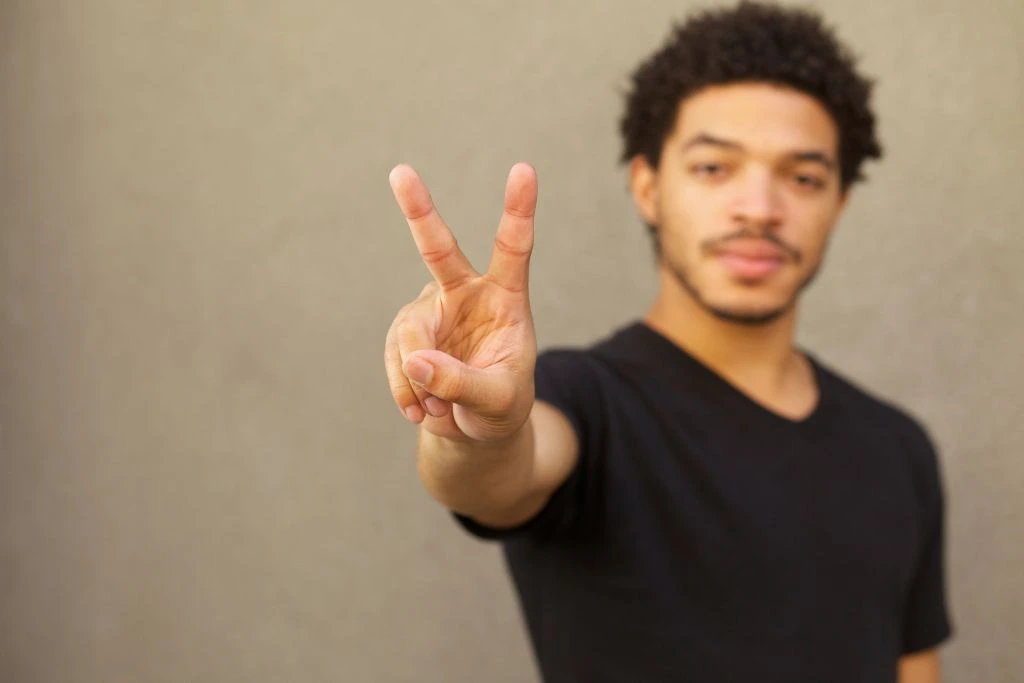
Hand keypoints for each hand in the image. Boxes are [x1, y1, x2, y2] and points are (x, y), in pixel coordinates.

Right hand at [384, 163, 537, 442]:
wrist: (475, 427)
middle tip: (400, 172)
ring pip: (410, 335)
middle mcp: (466, 294)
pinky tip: (420, 410)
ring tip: (436, 408)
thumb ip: (462, 383)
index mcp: (506, 298)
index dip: (518, 210)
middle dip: (419, 211)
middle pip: (439, 250)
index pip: (514, 248)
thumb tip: (415, 360)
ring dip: (419, 379)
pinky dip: (405, 390)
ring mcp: (432, 311)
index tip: (524, 170)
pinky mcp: (407, 334)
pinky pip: (396, 359)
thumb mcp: (498, 401)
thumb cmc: (502, 405)